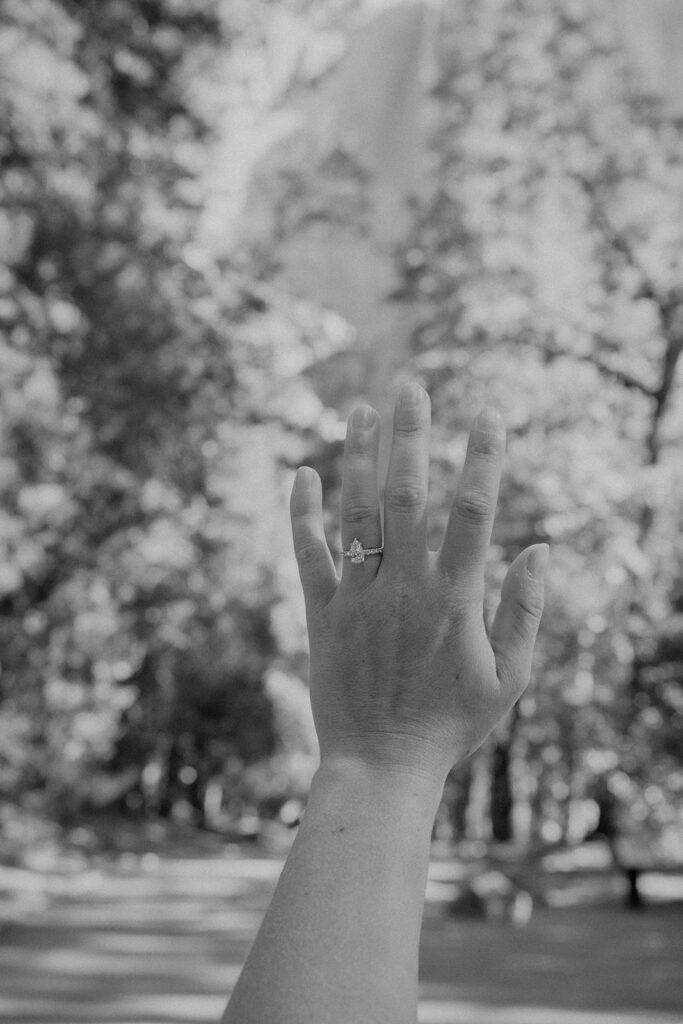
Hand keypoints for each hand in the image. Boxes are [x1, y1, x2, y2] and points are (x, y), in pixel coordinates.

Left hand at [290, 382, 547, 786]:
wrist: (381, 766)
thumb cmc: (451, 725)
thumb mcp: (509, 678)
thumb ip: (526, 612)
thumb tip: (540, 549)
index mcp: (455, 598)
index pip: (474, 512)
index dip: (483, 460)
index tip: (488, 417)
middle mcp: (404, 587)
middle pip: (408, 495)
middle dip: (412, 437)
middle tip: (413, 388)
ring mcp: (359, 598)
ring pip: (357, 514)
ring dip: (359, 457)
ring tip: (361, 409)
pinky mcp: (322, 614)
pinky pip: (309, 554)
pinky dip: (302, 513)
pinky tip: (302, 473)